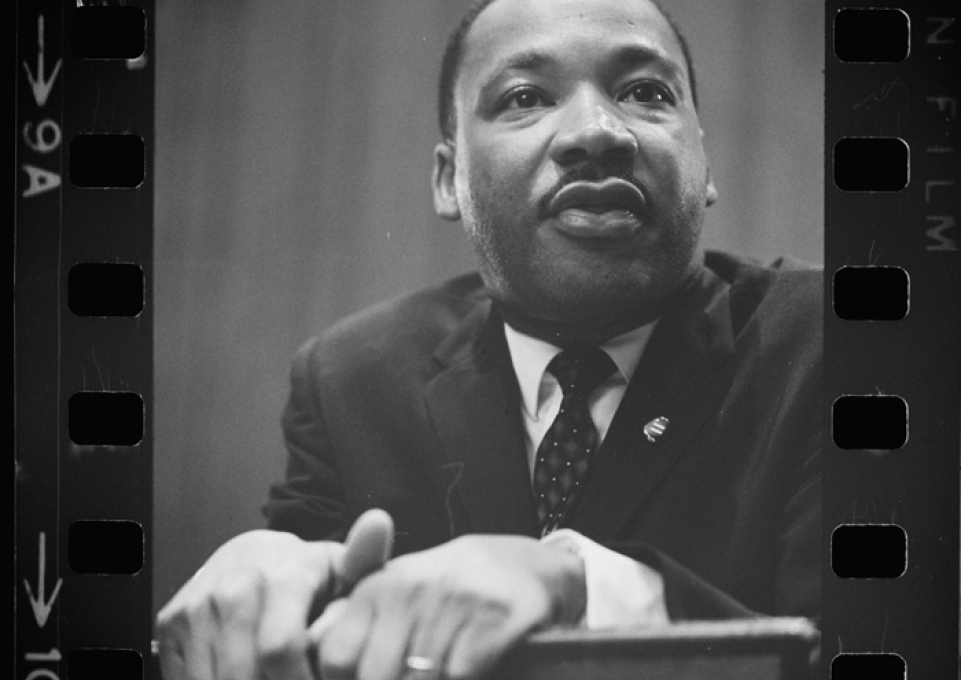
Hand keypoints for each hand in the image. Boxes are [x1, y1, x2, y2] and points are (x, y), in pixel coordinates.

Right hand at [156, 509, 393, 679]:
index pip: (281, 650)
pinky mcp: (171, 623)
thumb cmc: (304, 574)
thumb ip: (364, 560)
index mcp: (281, 576)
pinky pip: (187, 677)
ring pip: (213, 679)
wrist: (247, 556)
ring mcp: (197, 607)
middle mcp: (233, 587)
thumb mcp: (338, 567)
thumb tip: (380, 523)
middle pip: (245, 672)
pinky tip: (247, 679)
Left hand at [310, 535, 585, 679]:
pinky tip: (469, 674)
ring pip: (421, 679)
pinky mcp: (496, 618)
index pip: (337, 657)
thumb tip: (312, 657)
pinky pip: (461, 674)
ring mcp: (454, 601)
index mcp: (379, 589)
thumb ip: (352, 629)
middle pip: (376, 675)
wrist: (524, 566)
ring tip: (436, 675)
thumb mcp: (396, 597)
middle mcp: (412, 590)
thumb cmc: (447, 592)